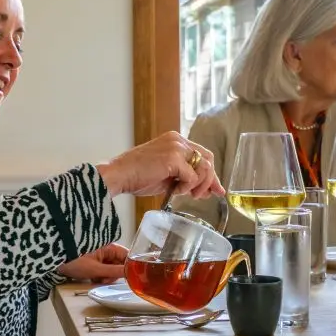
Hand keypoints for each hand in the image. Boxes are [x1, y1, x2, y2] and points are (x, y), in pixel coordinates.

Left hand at [58, 243, 128, 283]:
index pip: (127, 256)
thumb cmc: (74, 260)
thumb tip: (130, 273)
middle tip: (104, 280)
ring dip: (106, 276)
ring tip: (96, 279)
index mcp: (109, 246)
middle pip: (119, 263)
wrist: (55, 259)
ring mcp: (100, 254)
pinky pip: (102, 268)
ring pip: (111, 267)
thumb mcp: (95, 269)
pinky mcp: (93, 259)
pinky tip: (92, 278)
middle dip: (113, 274)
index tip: (126, 278)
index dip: (128, 267)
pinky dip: (99, 275)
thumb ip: (114, 272)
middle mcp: (106, 248)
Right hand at [96, 132, 224, 198]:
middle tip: (205, 195)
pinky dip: (186, 186)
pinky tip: (174, 190)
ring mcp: (176, 147)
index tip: (215, 189)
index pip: (202, 155)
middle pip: (208, 159)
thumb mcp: (168, 177)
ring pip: (204, 167)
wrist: (119, 176)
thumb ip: (186, 179)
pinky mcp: (173, 158)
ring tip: (185, 193)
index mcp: (176, 141)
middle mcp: (178, 140)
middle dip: (210, 180)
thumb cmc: (138, 177)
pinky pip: (192, 176)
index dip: (211, 174)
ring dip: (198, 185)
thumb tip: (207, 190)